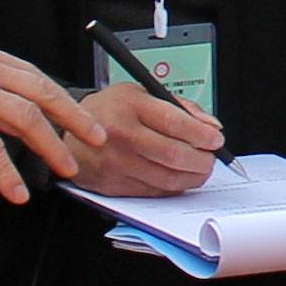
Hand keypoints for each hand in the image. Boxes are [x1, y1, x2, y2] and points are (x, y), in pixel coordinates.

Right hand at [0, 25, 106, 201]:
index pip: (30, 74)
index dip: (56, 95)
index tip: (74, 111)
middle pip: (43, 91)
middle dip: (74, 115)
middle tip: (97, 136)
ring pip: (28, 118)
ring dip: (52, 146)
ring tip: (68, 170)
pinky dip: (7, 173)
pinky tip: (19, 193)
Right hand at [76, 79, 224, 196]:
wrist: (69, 131)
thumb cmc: (110, 110)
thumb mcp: (140, 93)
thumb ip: (178, 106)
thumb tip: (210, 126)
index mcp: (130, 106)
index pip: (174, 122)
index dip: (201, 134)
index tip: (216, 139)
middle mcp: (121, 135)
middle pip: (173, 154)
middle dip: (202, 159)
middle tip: (211, 157)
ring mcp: (116, 163)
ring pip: (167, 178)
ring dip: (192, 177)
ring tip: (200, 168)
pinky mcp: (113, 185)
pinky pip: (154, 191)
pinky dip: (174, 187)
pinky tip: (180, 177)